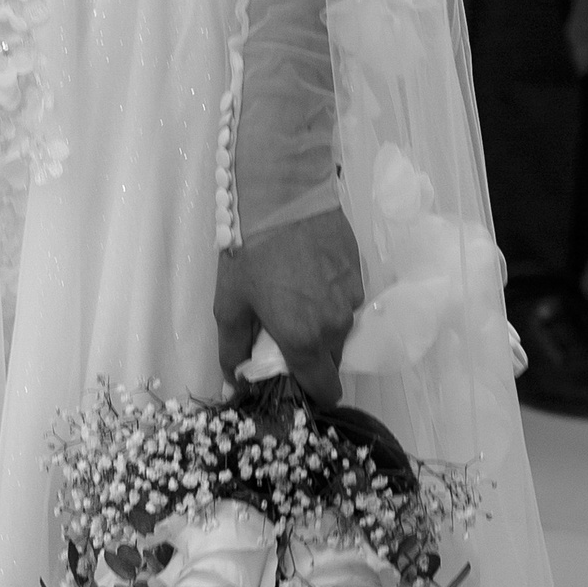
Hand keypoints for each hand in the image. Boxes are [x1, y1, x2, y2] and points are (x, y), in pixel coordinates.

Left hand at [214, 207, 363, 408]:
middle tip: (283, 330)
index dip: (310, 392)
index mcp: (304, 341)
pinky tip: (309, 275)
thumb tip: (235, 381)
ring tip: (295, 296)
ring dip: (321, 325)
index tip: (293, 380)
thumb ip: (232, 350)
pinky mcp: (359, 273)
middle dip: (311, 355)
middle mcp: (336, 326)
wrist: (284, 194)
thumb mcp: (228, 304)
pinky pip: (346, 300)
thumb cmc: (250, 251)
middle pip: (331, 359)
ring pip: (340, 329)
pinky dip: (330, 298)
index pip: (324, 389)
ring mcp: (352, 298)